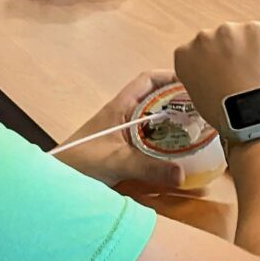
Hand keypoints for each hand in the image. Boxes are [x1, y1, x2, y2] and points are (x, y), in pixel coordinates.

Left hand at [54, 69, 189, 188]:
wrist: (55, 183)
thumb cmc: (79, 163)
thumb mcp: (116, 162)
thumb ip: (148, 167)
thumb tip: (182, 174)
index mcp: (121, 106)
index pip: (148, 80)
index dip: (170, 77)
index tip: (194, 83)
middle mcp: (124, 116)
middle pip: (156, 99)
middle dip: (179, 101)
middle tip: (204, 110)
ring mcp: (124, 134)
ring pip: (154, 120)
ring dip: (174, 122)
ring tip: (198, 130)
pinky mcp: (123, 151)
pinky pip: (150, 140)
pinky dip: (166, 143)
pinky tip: (179, 154)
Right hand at [172, 22, 259, 136]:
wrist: (251, 113)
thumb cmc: (225, 114)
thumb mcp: (199, 98)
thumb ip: (202, 77)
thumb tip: (215, 75)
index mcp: (185, 54)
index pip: (196, 52)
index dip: (211, 63)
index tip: (221, 73)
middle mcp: (203, 37)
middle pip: (219, 41)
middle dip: (229, 53)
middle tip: (241, 74)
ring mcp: (229, 31)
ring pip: (241, 36)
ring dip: (248, 49)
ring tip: (257, 74)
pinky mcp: (255, 29)